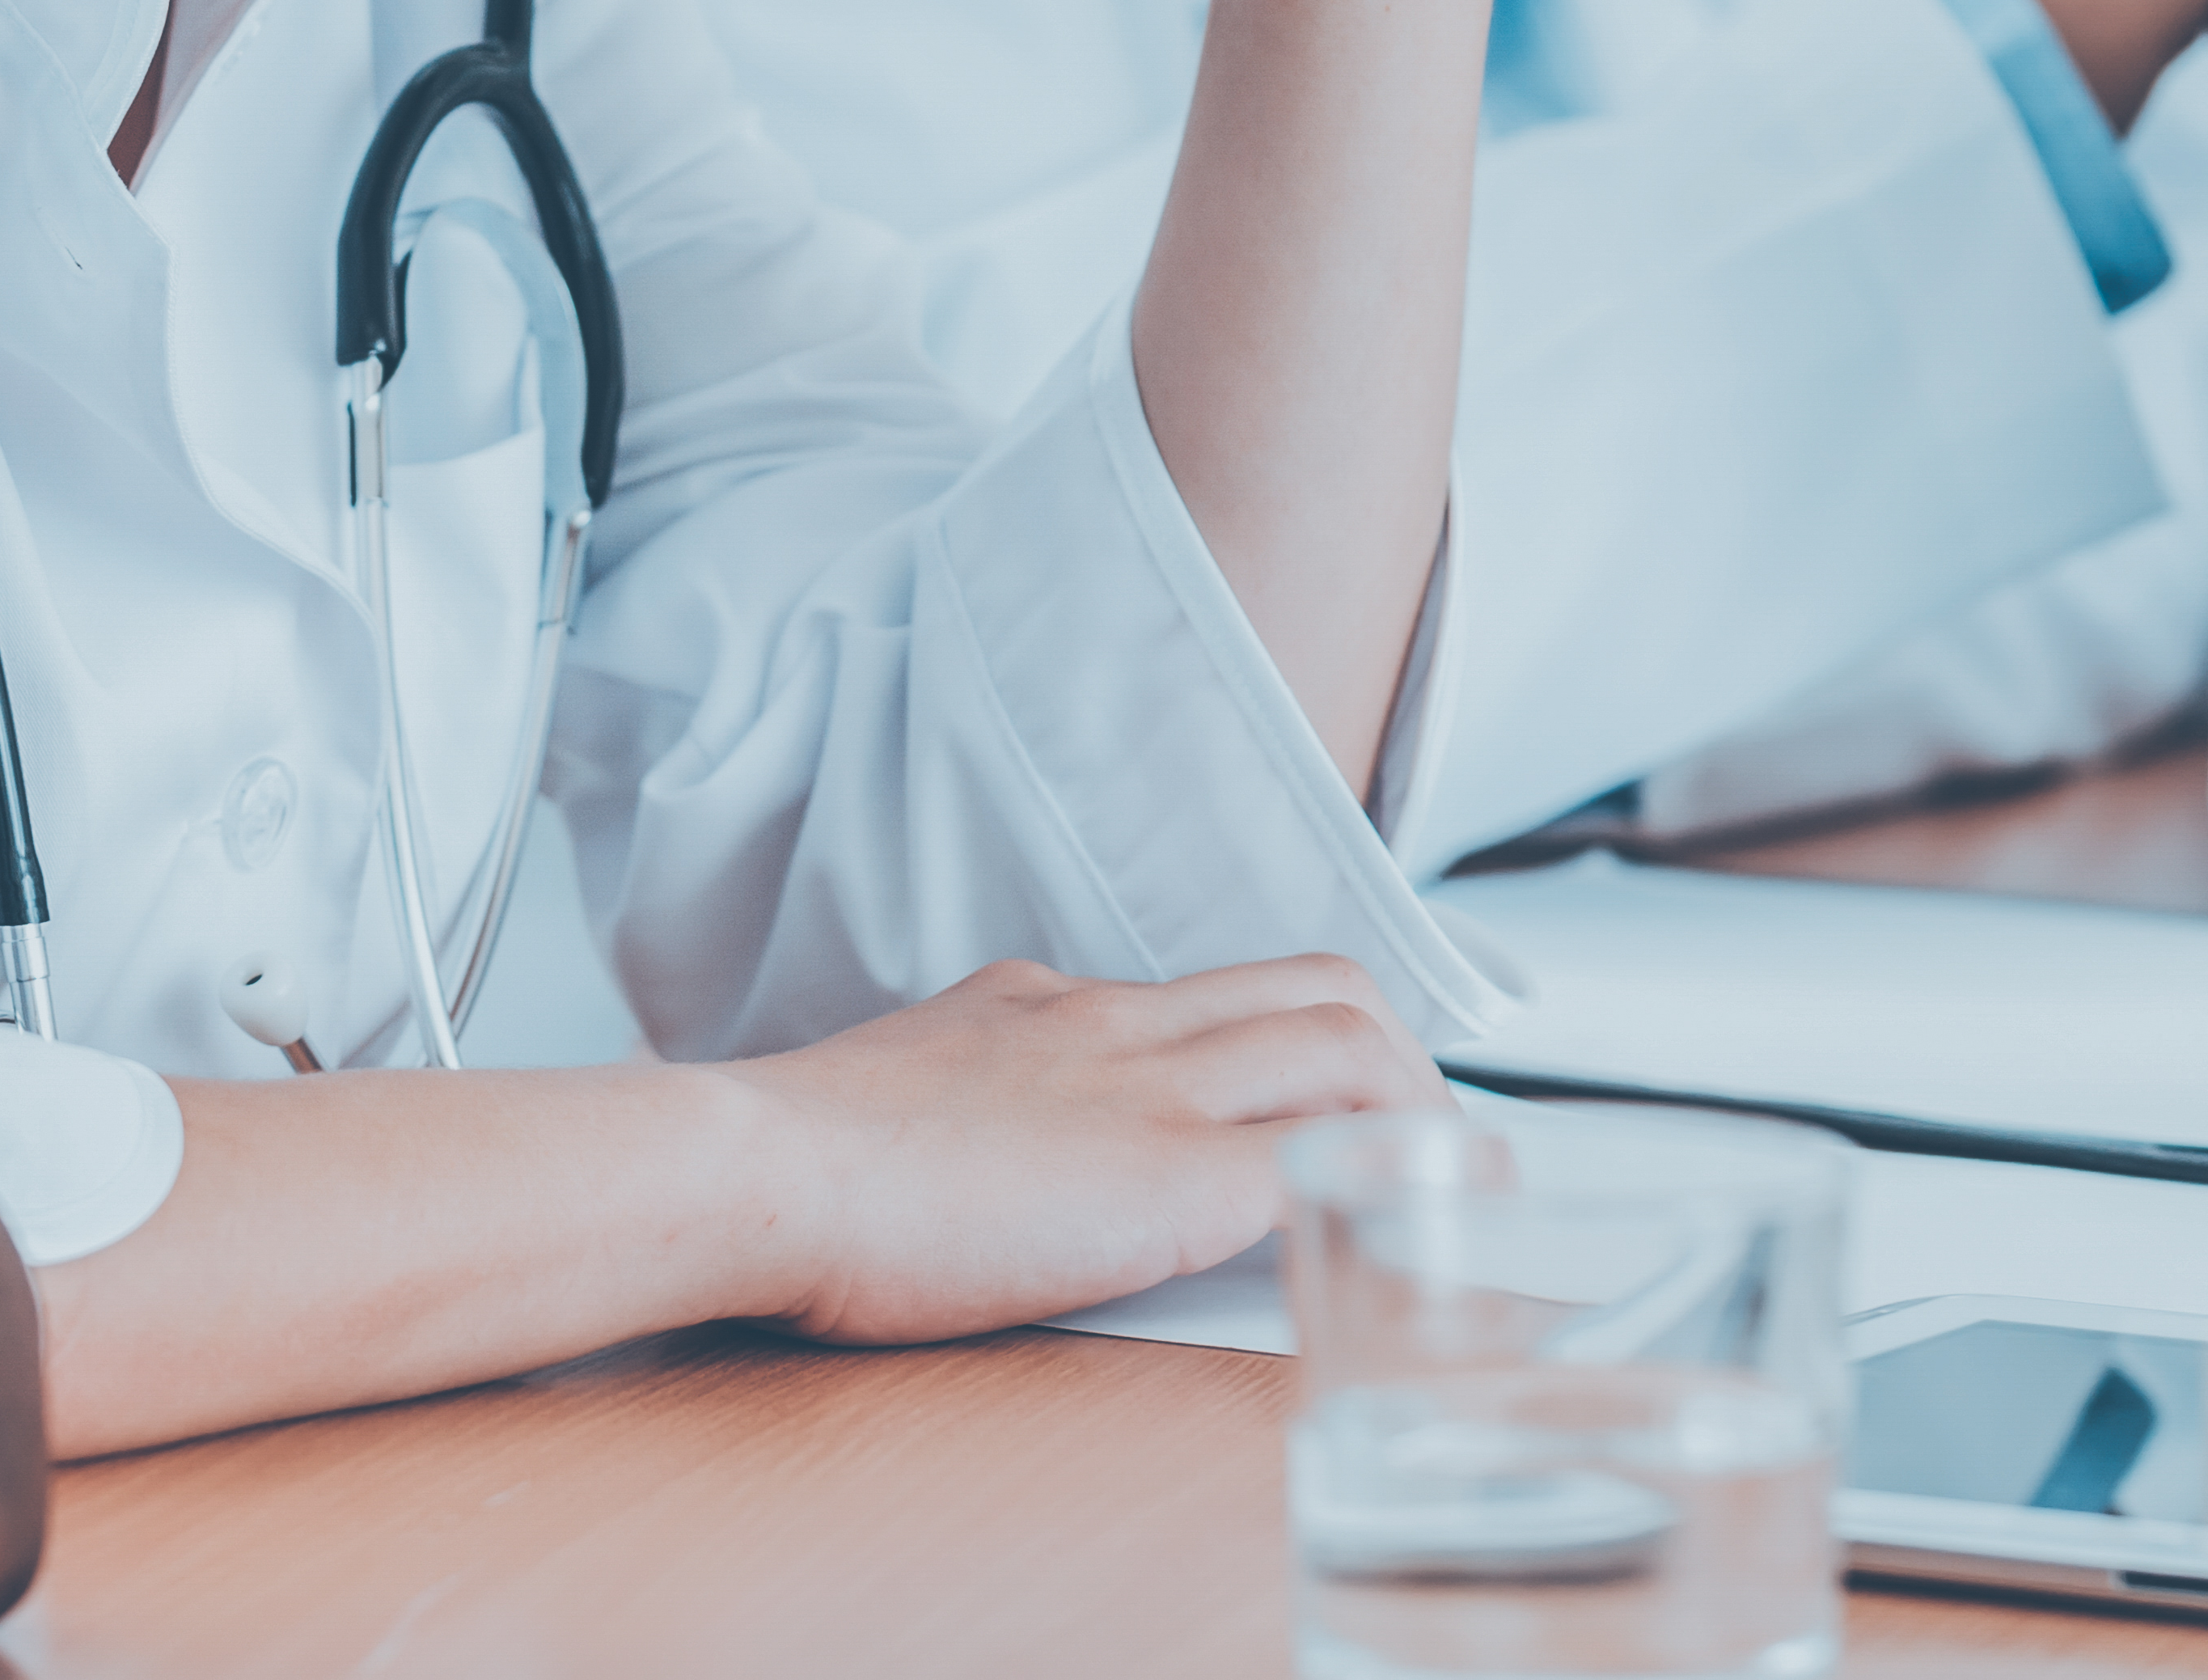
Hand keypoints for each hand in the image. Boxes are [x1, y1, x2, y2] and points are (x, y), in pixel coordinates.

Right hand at [728, 953, 1447, 1342]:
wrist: (758, 1167)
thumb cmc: (785, 1166)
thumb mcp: (890, 1100)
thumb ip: (956, 1110)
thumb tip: (974, 1165)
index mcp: (1041, 1006)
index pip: (1201, 996)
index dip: (1281, 1040)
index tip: (1309, 1095)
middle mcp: (1114, 1023)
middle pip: (1311, 984)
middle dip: (1390, 1050)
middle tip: (1417, 1130)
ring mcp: (1152, 1089)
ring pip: (1345, 1037)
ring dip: (1416, 1101)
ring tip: (1449, 1175)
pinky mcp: (1177, 1176)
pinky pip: (1332, 1154)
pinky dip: (1397, 1180)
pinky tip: (1425, 1224)